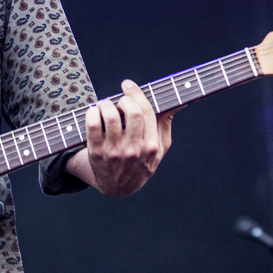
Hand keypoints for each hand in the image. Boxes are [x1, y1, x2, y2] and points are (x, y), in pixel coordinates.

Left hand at [80, 79, 174, 196]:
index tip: (127, 84)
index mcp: (151, 145)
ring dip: (106, 104)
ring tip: (105, 106)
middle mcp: (134, 149)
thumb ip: (166, 122)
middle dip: (123, 99)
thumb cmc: (142, 161)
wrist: (119, 188)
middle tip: (119, 101)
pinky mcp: (96, 154)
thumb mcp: (160, 146)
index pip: (146, 111)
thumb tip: (180, 102)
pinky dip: (92, 112)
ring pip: (110, 116)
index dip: (136, 93)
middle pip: (132, 111)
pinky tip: (95, 113)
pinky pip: (92, 125)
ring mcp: (114, 152)